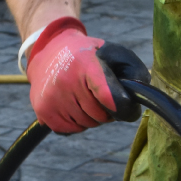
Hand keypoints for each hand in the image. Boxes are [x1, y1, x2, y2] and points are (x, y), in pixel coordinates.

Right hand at [26, 17, 149, 133]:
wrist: (49, 50)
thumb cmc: (90, 55)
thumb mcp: (114, 53)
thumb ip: (134, 72)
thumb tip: (137, 98)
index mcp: (86, 65)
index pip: (108, 96)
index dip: (122, 107)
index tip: (126, 107)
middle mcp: (65, 82)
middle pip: (100, 115)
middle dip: (106, 110)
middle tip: (100, 95)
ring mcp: (52, 98)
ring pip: (86, 124)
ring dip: (91, 116)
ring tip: (84, 96)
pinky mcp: (43, 111)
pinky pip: (71, 130)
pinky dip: (76, 122)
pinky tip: (72, 104)